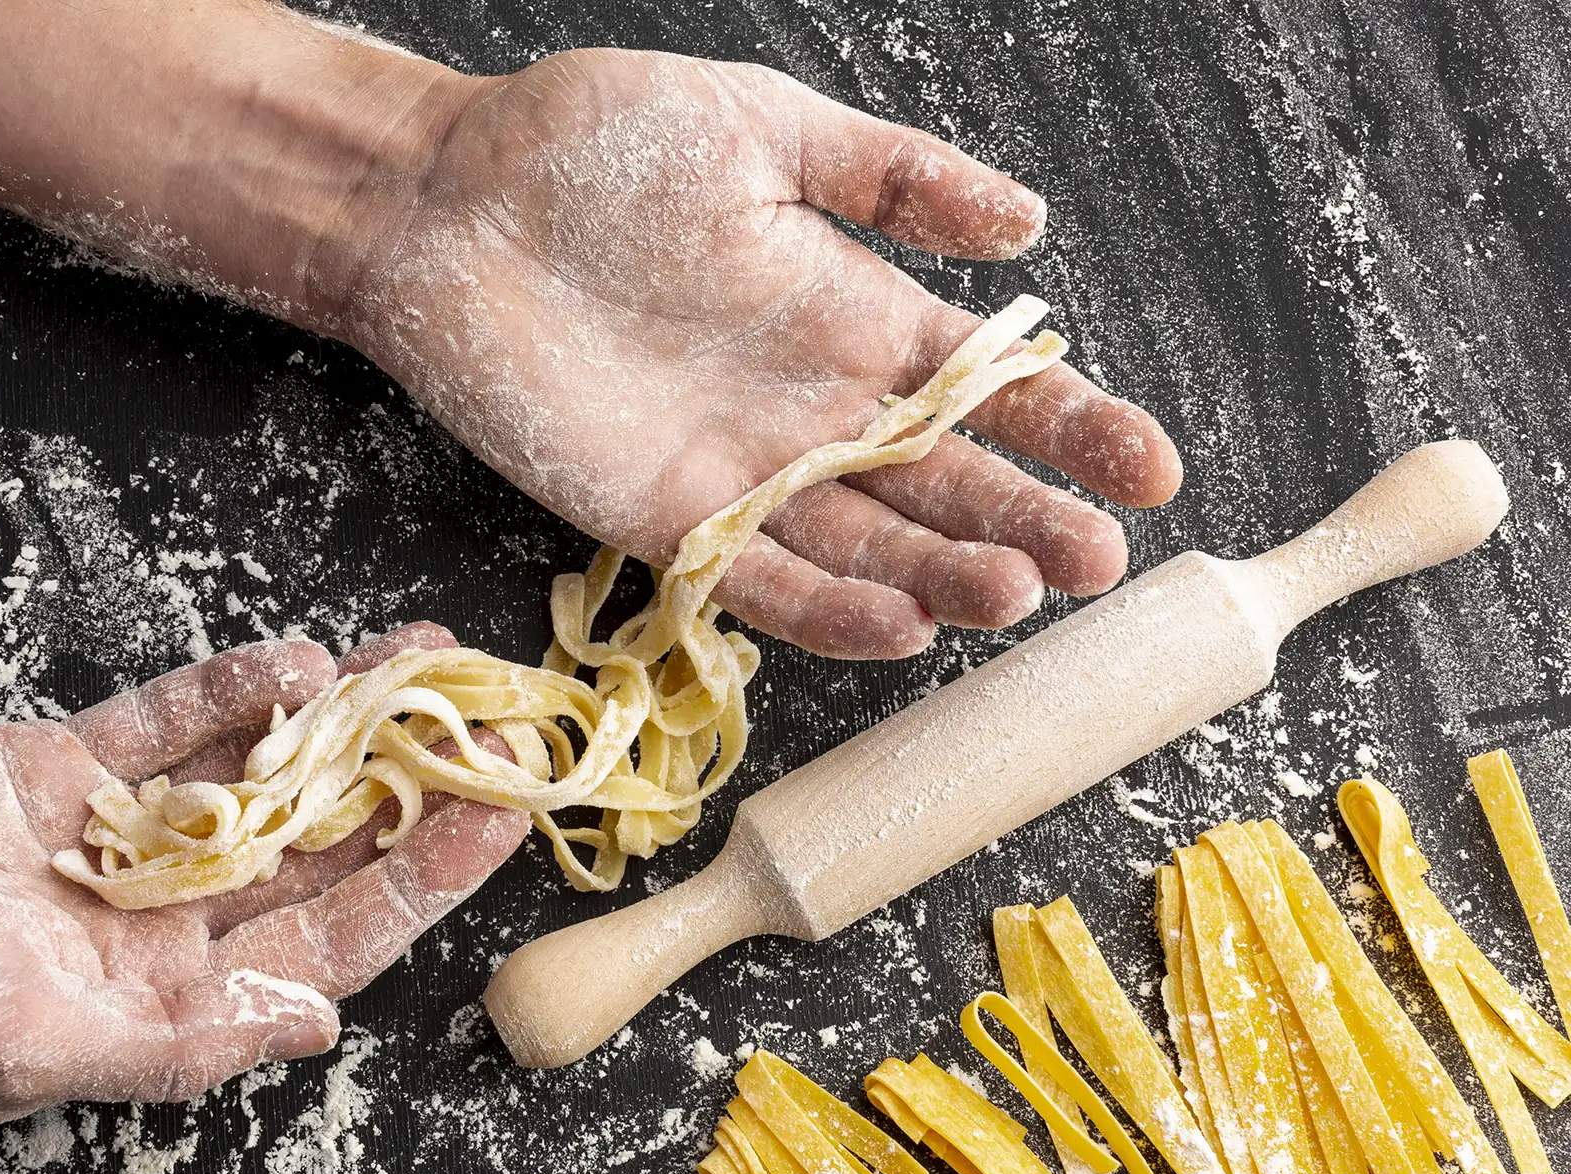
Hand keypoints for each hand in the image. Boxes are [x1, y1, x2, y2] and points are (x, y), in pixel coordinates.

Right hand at [0, 623, 526, 1125]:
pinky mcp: (61, 767)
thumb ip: (176, 1043)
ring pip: (259, 775)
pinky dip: (229, 692)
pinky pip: (167, 725)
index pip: (327, 940)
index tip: (499, 817)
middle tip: (492, 721)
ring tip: (425, 663)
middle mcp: (157, 920)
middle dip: (404, 786)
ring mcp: (115, 838)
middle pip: (315, 849)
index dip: (419, 881)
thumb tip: (313, 1034)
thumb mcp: (28, 1046)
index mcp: (160, 999)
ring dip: (340, 723)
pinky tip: (300, 660)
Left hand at [342, 49, 1182, 657]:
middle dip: (1026, 519)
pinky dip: (827, 607)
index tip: (1152, 471)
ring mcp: (738, 468)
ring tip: (1017, 593)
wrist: (444, 199)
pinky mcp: (658, 515)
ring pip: (865, 543)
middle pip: (941, 482)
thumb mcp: (766, 127)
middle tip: (1099, 557)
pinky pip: (756, 576)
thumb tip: (1030, 220)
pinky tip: (901, 623)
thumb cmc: (593, 144)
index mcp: (849, 313)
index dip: (1072, 427)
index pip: (985, 388)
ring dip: (944, 573)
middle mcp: (810, 405)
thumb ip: (894, 179)